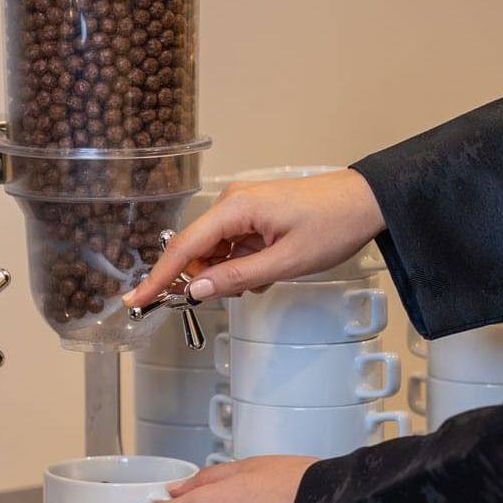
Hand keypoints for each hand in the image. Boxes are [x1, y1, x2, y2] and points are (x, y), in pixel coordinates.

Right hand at [121, 168, 383, 307]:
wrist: (367, 201)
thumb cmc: (333, 225)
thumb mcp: (285, 262)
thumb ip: (236, 277)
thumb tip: (194, 290)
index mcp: (235, 208)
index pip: (184, 247)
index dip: (158, 278)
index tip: (135, 301)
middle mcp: (231, 202)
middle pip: (195, 250)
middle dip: (204, 279)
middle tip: (235, 294)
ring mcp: (242, 207)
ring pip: (215, 251)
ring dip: (229, 274)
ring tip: (266, 278)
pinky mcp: (253, 213)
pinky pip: (232, 246)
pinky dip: (241, 264)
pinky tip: (267, 270)